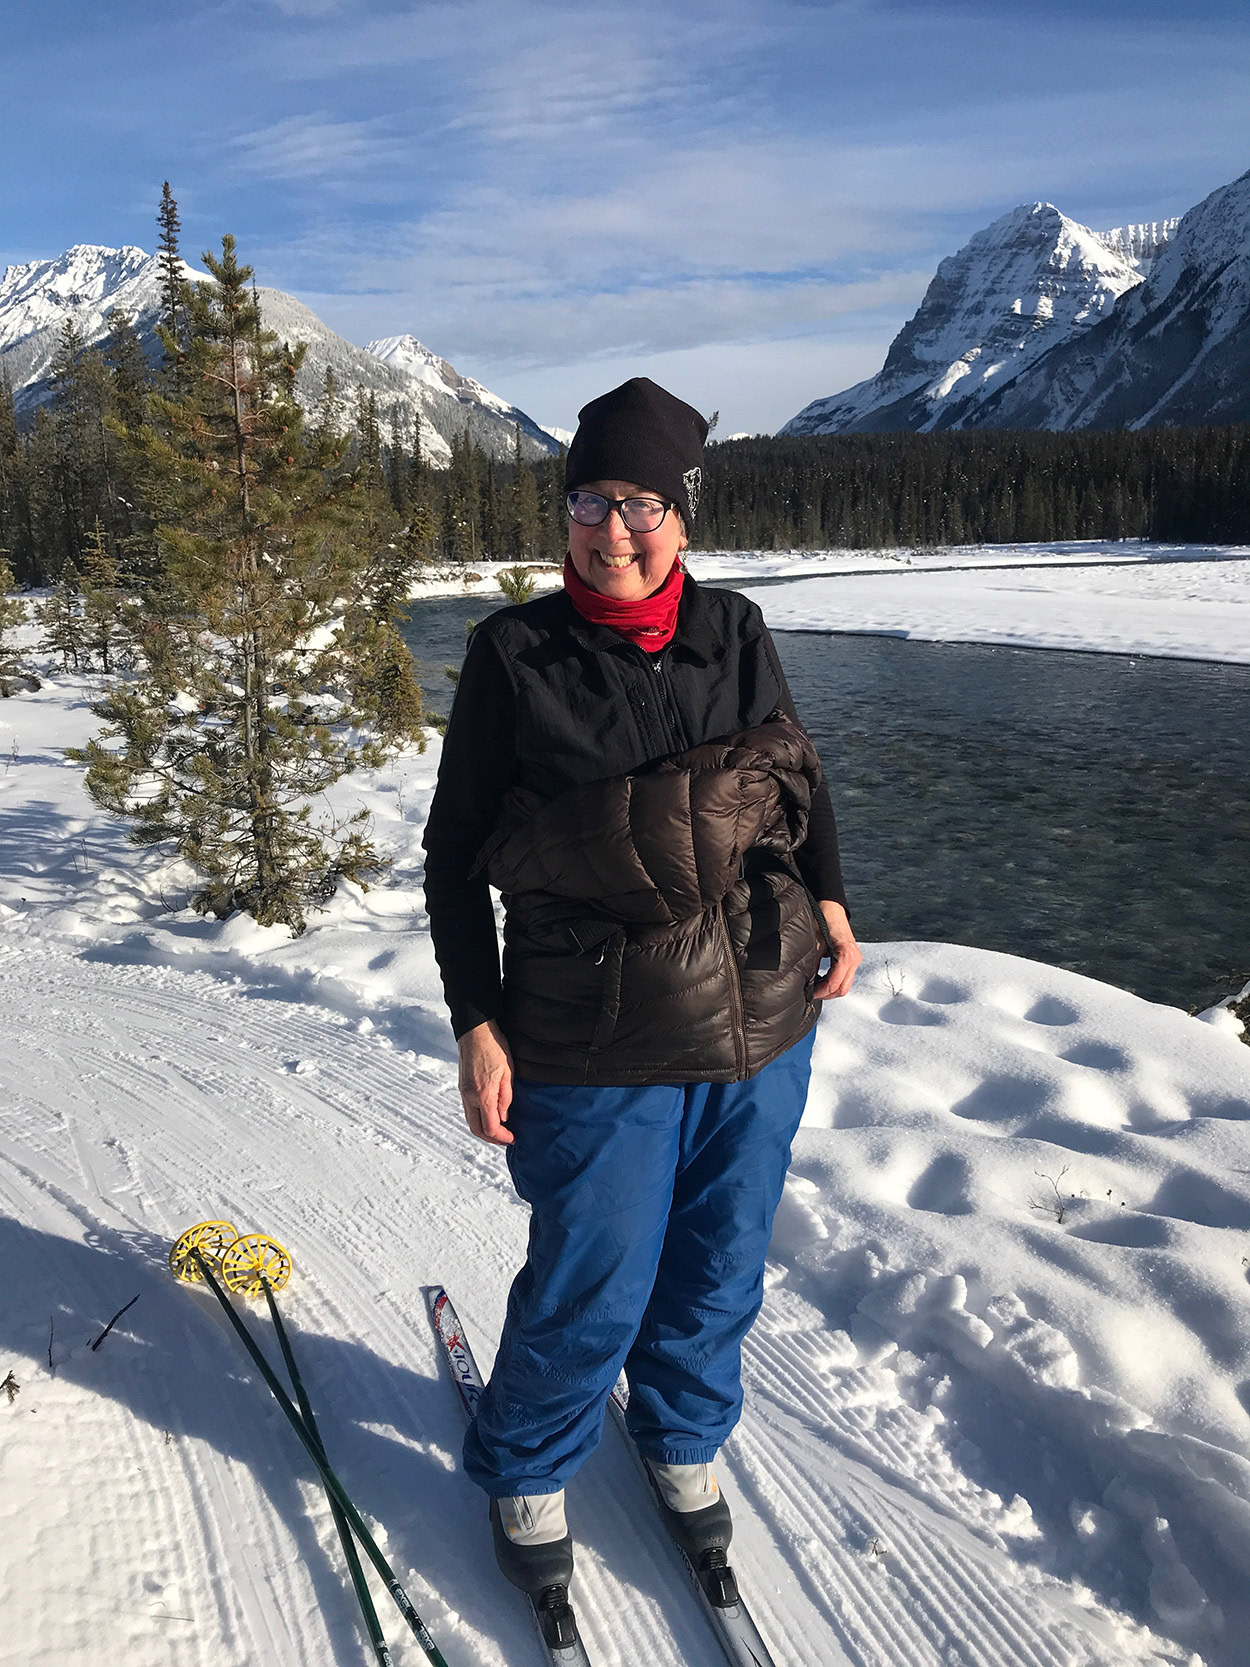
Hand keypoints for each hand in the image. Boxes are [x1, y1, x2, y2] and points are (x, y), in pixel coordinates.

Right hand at [457, 1020, 515, 1145]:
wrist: (475, 1030)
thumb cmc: (494, 1047)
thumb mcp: (508, 1072)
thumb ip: (506, 1098)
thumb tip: (504, 1117)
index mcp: (483, 1095)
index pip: (490, 1128)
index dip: (502, 1138)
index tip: (513, 1138)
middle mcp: (469, 1097)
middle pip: (476, 1129)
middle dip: (492, 1139)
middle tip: (506, 1139)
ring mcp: (463, 1092)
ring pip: (471, 1120)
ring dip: (484, 1129)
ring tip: (500, 1129)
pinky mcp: (462, 1087)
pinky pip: (469, 1110)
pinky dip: (479, 1118)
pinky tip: (490, 1115)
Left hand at [813, 900, 860, 998]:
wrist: (830, 906)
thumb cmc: (822, 920)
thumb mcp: (814, 942)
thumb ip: (811, 963)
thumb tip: (804, 982)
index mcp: (846, 955)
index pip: (834, 983)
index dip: (820, 992)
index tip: (807, 993)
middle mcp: (854, 959)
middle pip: (842, 989)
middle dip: (826, 994)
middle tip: (810, 993)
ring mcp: (855, 959)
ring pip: (844, 985)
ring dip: (829, 989)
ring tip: (814, 987)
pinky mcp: (852, 959)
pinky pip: (844, 977)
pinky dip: (833, 982)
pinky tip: (820, 979)